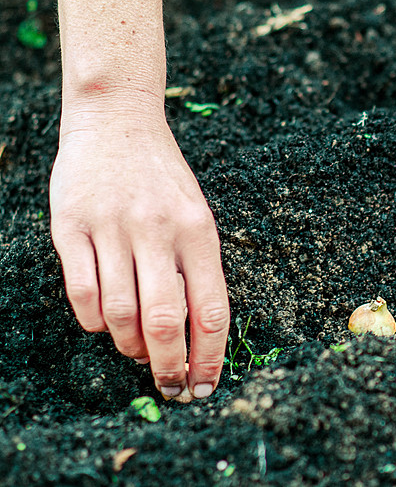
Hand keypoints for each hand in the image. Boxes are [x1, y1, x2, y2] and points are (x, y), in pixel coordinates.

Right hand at [49, 108, 229, 401]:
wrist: (117, 121)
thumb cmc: (163, 178)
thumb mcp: (197, 215)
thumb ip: (197, 268)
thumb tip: (193, 333)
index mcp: (198, 231)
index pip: (211, 309)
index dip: (211, 356)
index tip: (205, 385)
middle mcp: (158, 231)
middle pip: (165, 321)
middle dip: (169, 366)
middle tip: (171, 386)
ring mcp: (112, 228)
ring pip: (120, 313)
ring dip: (130, 346)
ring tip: (138, 351)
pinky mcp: (71, 227)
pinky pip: (81, 292)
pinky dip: (94, 321)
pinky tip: (104, 323)